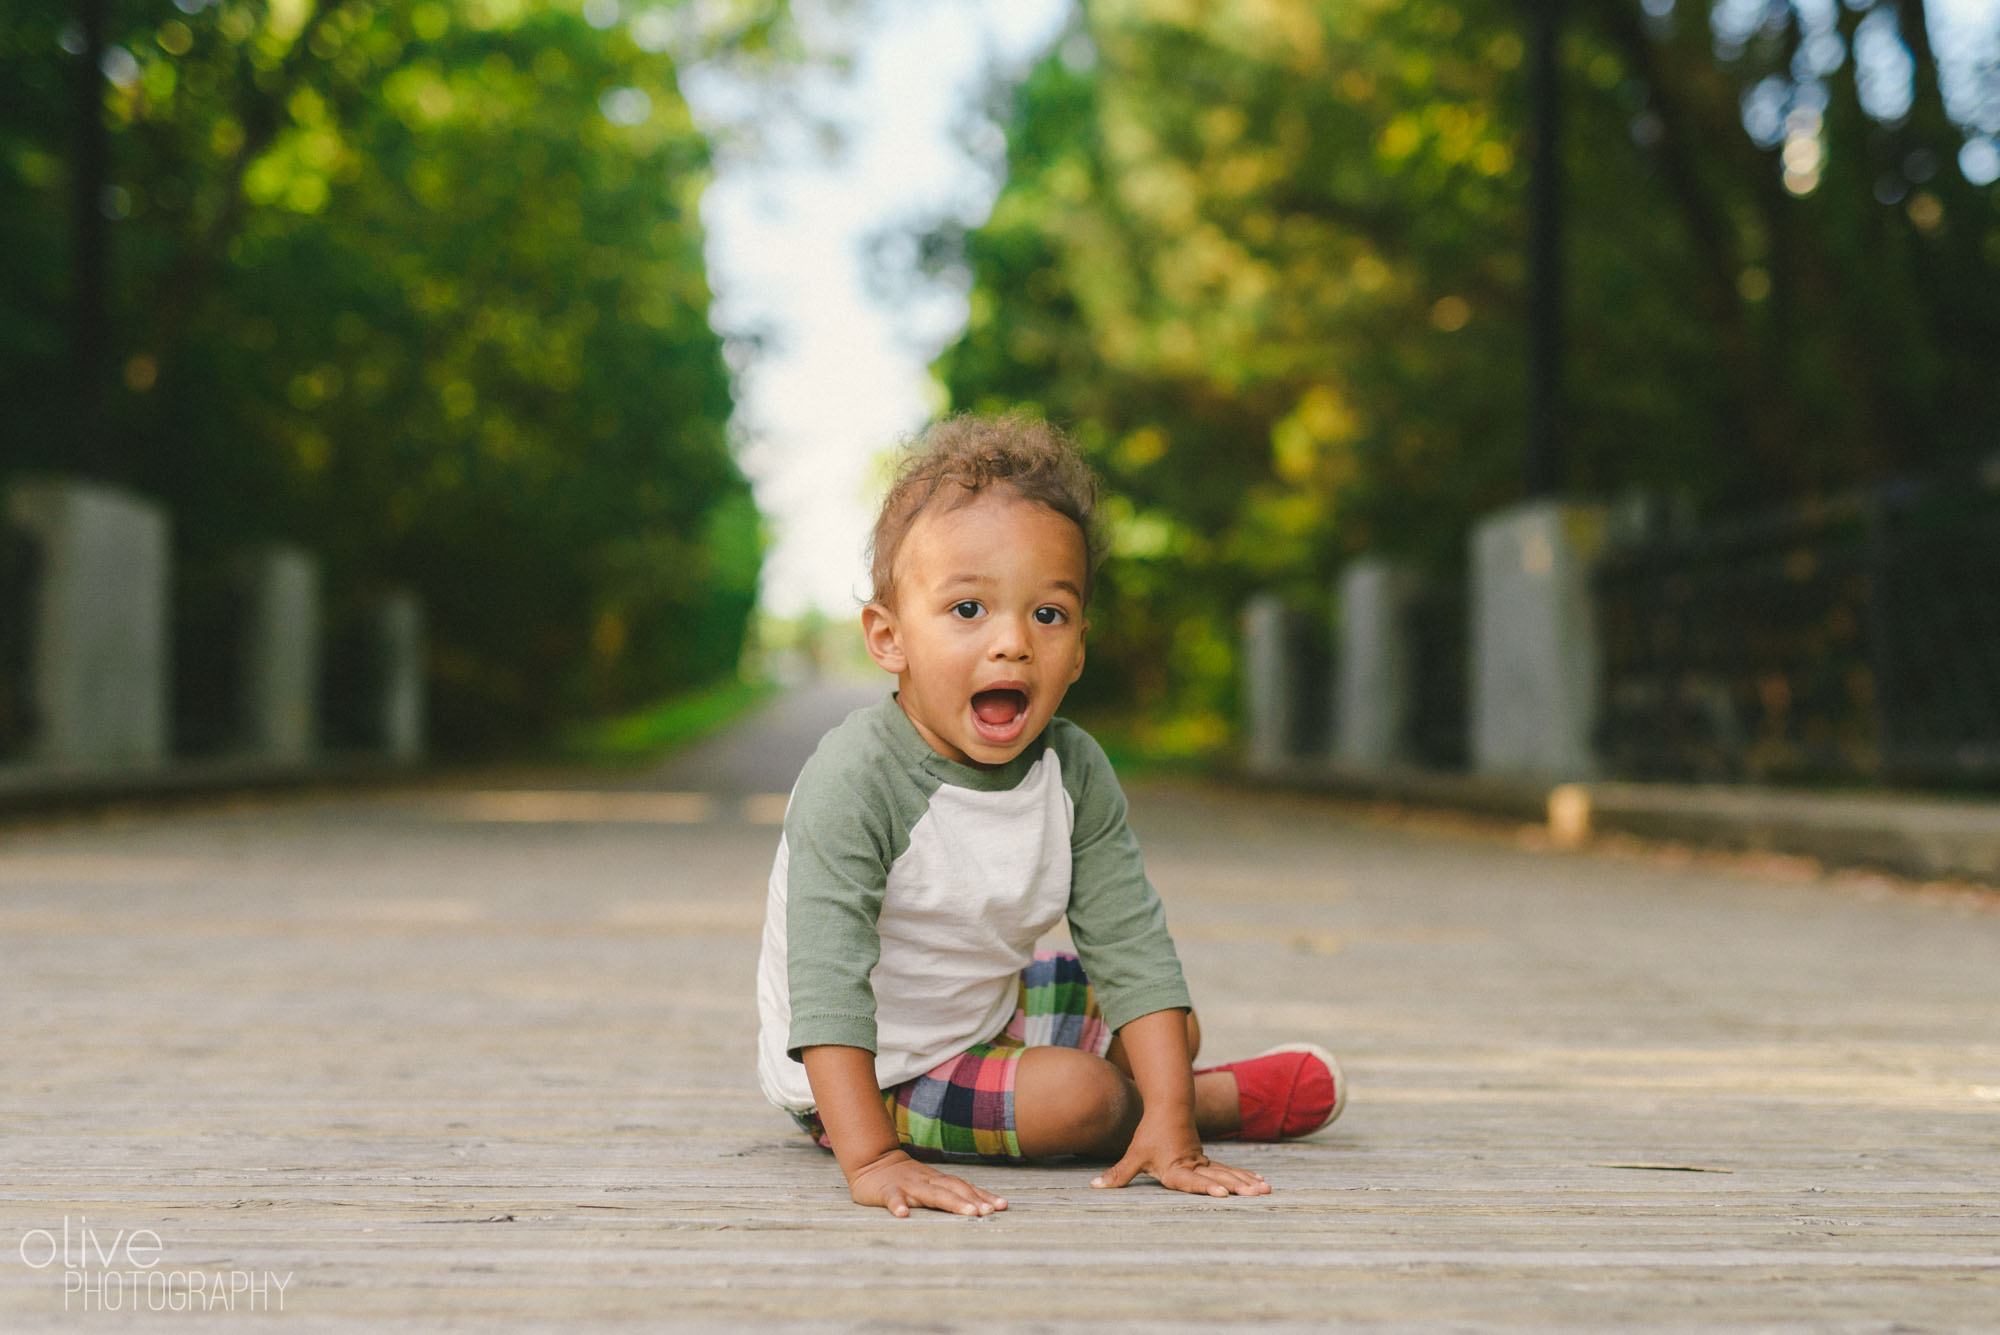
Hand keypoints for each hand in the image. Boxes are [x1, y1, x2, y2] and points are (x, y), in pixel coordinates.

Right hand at [848, 1148, 1008, 1217]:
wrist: (873, 1161)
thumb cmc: (907, 1179)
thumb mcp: (930, 1184)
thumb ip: (950, 1193)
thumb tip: (980, 1206)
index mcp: (938, 1181)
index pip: (965, 1187)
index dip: (983, 1196)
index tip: (1002, 1206)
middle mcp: (927, 1181)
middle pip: (954, 1190)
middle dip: (973, 1200)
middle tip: (990, 1212)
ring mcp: (908, 1185)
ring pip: (932, 1193)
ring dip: (952, 1202)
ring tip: (969, 1214)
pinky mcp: (887, 1190)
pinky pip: (893, 1198)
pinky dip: (898, 1205)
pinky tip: (903, 1215)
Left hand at [1090, 1115, 1269, 1197]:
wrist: (1167, 1107)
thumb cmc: (1150, 1135)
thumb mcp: (1134, 1155)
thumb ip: (1118, 1175)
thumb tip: (1094, 1187)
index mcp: (1175, 1168)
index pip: (1192, 1181)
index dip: (1206, 1188)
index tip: (1222, 1194)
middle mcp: (1193, 1166)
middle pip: (1218, 1178)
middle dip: (1238, 1186)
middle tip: (1257, 1193)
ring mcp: (1204, 1163)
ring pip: (1229, 1172)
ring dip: (1247, 1181)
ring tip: (1265, 1190)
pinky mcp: (1209, 1161)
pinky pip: (1230, 1170)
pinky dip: (1245, 1176)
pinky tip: (1261, 1183)